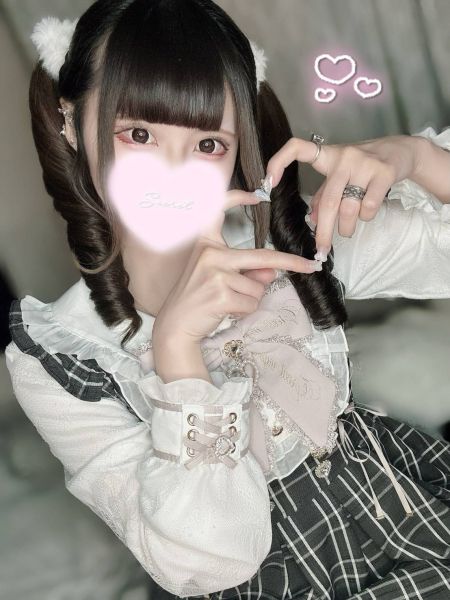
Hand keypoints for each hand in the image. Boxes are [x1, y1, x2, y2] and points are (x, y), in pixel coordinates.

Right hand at [152, 188, 321, 345]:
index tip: (259, 196)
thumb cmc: (197, 298)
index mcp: (207, 243)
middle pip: (263, 257)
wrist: (176, 324)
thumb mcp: (220, 278)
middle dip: (292, 263)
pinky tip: (226, 311)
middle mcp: (211, 254)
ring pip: (258, 287)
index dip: (238, 197)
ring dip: (250, 299)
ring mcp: (216, 274)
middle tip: (311, 266)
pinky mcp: (221, 295)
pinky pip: (252, 303)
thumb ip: (248, 272)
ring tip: (227, 302)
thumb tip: (272, 272)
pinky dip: (245, 311)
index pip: (218, 210)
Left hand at [265, 134, 422, 258]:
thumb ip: (323, 197)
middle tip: (320, 251)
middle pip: (328, 201)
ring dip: (346, 228)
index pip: (297, 148)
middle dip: (323, 231)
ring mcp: (364, 163)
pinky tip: (366, 213)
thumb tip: (310, 220)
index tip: (268, 183)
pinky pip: (368, 207)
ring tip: (346, 230)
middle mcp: (344, 156)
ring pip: (349, 209)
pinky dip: (365, 218)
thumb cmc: (362, 167)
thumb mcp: (339, 177)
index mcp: (327, 156)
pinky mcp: (384, 172)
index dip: (279, 162)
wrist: (401, 152)